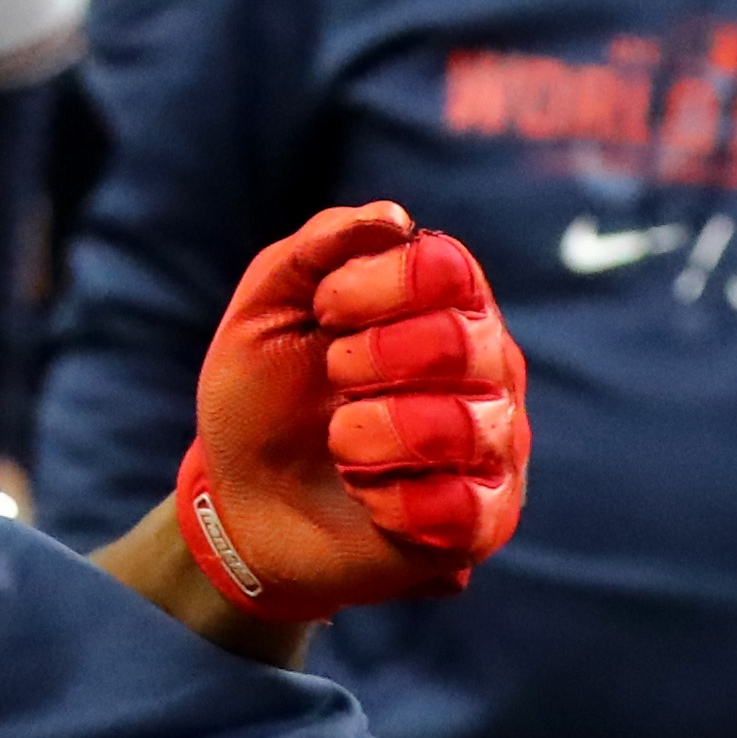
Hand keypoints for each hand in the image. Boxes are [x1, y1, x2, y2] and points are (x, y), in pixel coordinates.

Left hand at [178, 201, 530, 633]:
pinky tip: (366, 496)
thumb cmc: (265, 395)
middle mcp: (486, 366)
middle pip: (465, 341)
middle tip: (333, 375)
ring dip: (373, 434)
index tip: (324, 310)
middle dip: (373, 358)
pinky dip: (393, 501)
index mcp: (443, 303)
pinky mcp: (484, 519)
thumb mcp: (266, 312)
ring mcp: (494, 444)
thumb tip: (392, 219)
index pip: (447, 268)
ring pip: (468, 427)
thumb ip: (318, 250)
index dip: (377, 285)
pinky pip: (465, 508)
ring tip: (340, 443)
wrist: (242, 499)